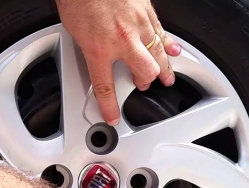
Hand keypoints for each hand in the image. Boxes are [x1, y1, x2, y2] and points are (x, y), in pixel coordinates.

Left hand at [56, 0, 181, 125]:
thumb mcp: (73, 28)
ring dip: (164, 67)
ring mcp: (137, 24)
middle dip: (146, 81)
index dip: (110, 106)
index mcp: (98, 49)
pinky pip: (161, 31)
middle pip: (143, 71)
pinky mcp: (146, 10)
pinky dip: (168, 42)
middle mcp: (122, 40)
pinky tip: (174, 49)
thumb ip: (86, 45)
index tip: (112, 116)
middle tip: (144, 86)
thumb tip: (91, 52)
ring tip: (168, 77)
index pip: (105, 86)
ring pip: (157, 52)